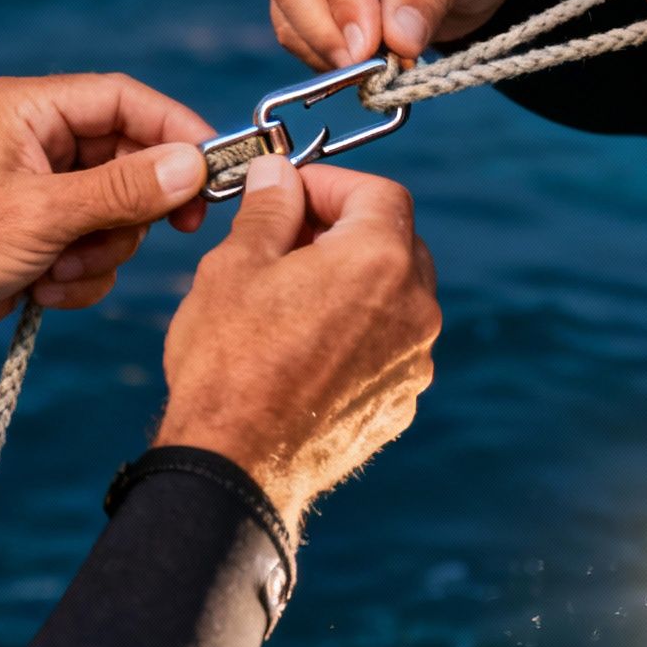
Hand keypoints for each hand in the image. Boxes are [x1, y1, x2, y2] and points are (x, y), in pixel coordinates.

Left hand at [0, 74, 212, 371]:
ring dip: (101, 250)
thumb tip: (191, 166)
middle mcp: (37, 141)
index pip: (123, 99)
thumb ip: (122, 189)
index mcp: (28, 110)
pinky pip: (94, 246)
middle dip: (134, 208)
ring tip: (58, 270)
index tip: (213, 166)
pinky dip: (80, 274)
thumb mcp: (42, 215)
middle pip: (129, 158)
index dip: (174, 128)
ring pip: (118, 210)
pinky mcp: (40, 233)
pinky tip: (42, 290)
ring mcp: (40, 189)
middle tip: (165, 233)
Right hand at [155, 156, 439, 530]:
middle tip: (286, 238)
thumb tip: (279, 178)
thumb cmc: (230, 364)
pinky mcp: (400, 404)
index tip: (289, 192)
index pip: (378, 192)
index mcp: (381, 261)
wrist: (236, 468)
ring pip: (393, 297)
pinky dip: (356, 333)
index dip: (330, 183)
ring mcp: (414, 363)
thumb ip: (269, 209)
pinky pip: (387, 347)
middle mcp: (416, 310)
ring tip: (289, 296)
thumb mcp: (234, 266)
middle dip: (343, 230)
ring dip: (351, 283)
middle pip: (395, 242)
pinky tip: (303, 348)